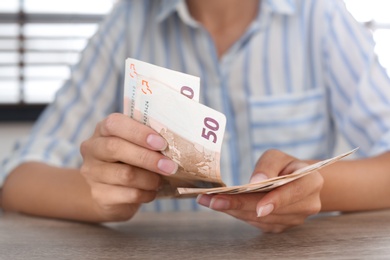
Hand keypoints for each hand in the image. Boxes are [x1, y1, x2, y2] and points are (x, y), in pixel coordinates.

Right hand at [80, 113, 177, 221]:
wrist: (110, 192)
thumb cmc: (129, 160)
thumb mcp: (135, 145)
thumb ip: (148, 140)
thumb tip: (176, 143)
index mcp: (103, 130)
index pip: (114, 124)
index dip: (138, 132)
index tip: (161, 143)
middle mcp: (92, 149)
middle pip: (115, 148)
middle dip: (147, 157)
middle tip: (170, 166)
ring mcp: (92, 173)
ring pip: (125, 174)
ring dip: (150, 179)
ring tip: (161, 180)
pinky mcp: (99, 195)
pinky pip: (128, 194)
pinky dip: (146, 194)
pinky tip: (152, 192)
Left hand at [197, 149, 322, 232]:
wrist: (295, 181)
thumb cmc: (285, 165)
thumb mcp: (277, 156)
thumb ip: (268, 166)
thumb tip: (255, 182)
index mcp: (311, 182)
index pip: (294, 192)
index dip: (277, 201)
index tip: (259, 208)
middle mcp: (307, 205)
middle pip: (271, 209)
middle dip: (240, 205)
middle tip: (213, 200)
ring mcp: (294, 220)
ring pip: (260, 219)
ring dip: (233, 210)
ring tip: (209, 201)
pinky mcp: (280, 227)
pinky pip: (257, 224)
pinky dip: (237, 214)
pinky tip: (221, 206)